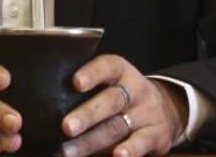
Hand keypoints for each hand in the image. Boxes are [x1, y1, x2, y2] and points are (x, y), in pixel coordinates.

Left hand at [60, 55, 184, 156]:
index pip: (107, 67)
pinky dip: (129, 150)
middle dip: (87, 114)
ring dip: (91, 141)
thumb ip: (87, 91)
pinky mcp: (156, 134)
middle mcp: (135, 90)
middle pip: (111, 100)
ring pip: (117, 126)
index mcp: (121, 72)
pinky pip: (141, 142)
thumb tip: (47, 105)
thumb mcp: (111, 85)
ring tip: (70, 150)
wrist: (168, 110)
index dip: (92, 73)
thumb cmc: (125, 98)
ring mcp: (147, 112)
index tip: (75, 82)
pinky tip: (117, 156)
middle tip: (66, 126)